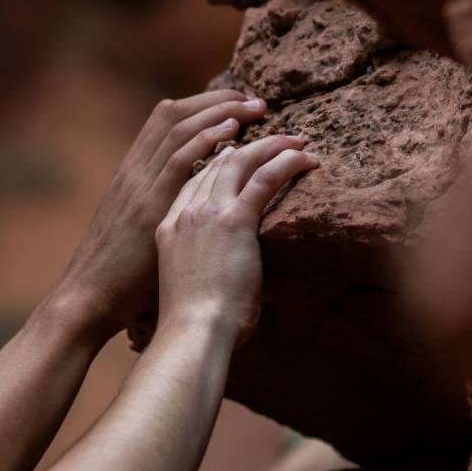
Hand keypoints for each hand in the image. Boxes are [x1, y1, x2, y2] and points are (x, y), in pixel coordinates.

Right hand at [55, 91, 271, 335]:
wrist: (89, 297)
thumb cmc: (117, 275)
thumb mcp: (137, 230)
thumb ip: (158, 210)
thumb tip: (187, 207)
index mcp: (131, 175)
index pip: (164, 122)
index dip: (201, 106)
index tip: (233, 105)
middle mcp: (134, 172)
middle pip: (174, 115)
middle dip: (216, 101)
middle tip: (253, 100)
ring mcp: (140, 186)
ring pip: (179, 129)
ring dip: (220, 112)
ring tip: (255, 108)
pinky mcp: (150, 206)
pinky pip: (178, 160)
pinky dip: (206, 139)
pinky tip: (232, 131)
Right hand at [154, 133, 317, 345]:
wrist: (191, 332)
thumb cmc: (195, 326)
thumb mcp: (191, 288)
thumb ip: (207, 273)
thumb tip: (234, 283)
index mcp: (168, 230)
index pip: (192, 183)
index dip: (214, 165)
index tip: (233, 155)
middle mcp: (185, 214)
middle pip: (215, 166)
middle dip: (243, 147)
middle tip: (268, 139)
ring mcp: (207, 214)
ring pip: (239, 163)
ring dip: (269, 146)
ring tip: (294, 139)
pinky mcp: (234, 220)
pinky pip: (264, 178)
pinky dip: (285, 161)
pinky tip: (302, 155)